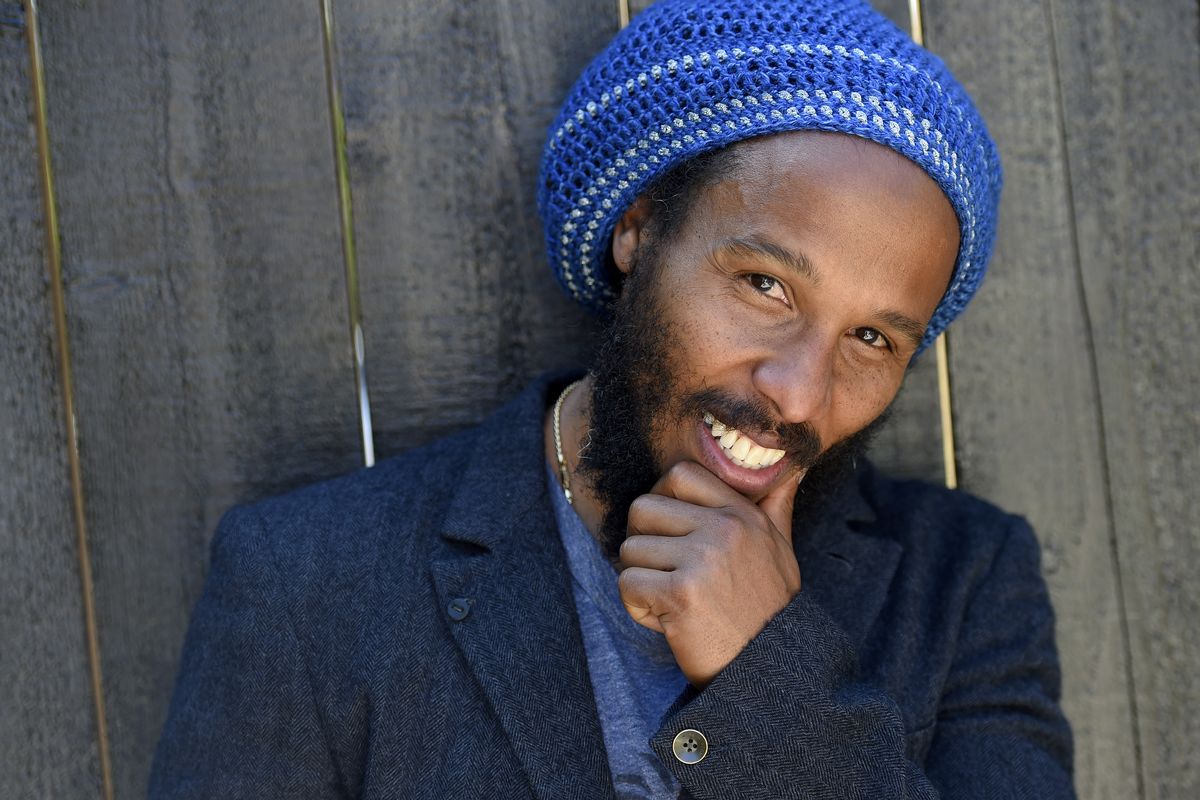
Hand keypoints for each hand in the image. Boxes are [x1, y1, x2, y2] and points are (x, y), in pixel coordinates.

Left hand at [617, 461, 802, 687]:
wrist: (773, 672)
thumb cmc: (770, 610)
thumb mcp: (780, 550)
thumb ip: (775, 506)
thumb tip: (790, 467)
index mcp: (743, 514)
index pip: (680, 474)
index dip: (661, 498)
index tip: (669, 530)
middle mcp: (724, 529)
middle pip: (642, 508)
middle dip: (643, 543)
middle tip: (665, 573)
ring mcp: (703, 559)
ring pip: (630, 549)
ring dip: (641, 580)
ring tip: (673, 603)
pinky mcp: (681, 593)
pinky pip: (628, 583)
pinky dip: (639, 608)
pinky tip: (668, 622)